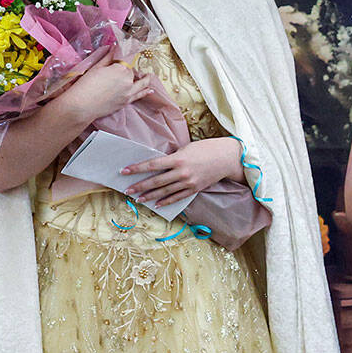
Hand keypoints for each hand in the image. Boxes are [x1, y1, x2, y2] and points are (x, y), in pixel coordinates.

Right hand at [65, 50, 155, 122]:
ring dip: (145, 78)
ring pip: (140, 82)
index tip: (131, 47)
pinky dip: (146, 91)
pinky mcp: (127, 101)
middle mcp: (128, 80)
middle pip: (131, 71)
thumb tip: (115, 47)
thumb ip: (109, 57)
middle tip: (121, 67)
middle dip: (128, 68)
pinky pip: (140, 95)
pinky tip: (150, 90)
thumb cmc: (86, 85)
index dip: (129, 53)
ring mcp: (129, 92)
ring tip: (148, 75)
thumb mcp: (97, 67)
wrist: (81, 106)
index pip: (128, 58)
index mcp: (120, 69)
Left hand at [124, 137, 242, 206]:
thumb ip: (173, 157)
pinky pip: (177, 197)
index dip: (137, 168)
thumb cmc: (206, 149)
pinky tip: (157, 204)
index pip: (152, 164)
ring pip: (165, 191)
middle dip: (140, 186)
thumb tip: (159, 164)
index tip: (124, 171)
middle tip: (127, 190)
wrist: (227, 158)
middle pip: (156, 181)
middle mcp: (182, 172)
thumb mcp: (187, 148)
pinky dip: (166, 201)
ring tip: (138, 198)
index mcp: (178, 159)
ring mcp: (188, 182)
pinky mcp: (195, 189)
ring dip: (150, 196)